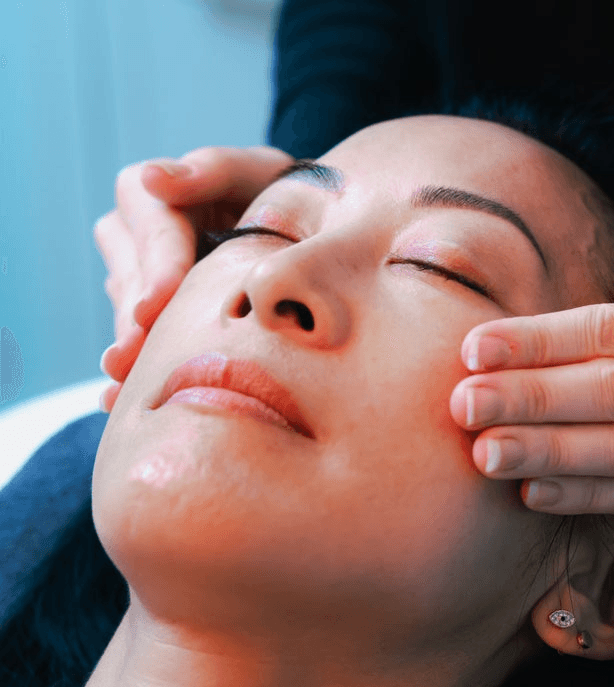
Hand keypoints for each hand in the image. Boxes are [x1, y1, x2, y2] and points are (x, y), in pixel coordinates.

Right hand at [95, 145, 293, 410]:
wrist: (301, 232)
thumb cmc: (282, 194)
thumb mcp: (258, 172)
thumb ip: (215, 170)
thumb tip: (156, 178)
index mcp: (154, 194)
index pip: (148, 230)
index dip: (155, 267)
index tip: (156, 304)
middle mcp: (135, 237)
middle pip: (130, 278)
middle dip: (136, 317)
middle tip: (136, 354)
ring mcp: (139, 279)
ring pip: (129, 314)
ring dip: (133, 345)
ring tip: (128, 378)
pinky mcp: (151, 315)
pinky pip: (135, 341)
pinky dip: (131, 370)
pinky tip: (120, 398)